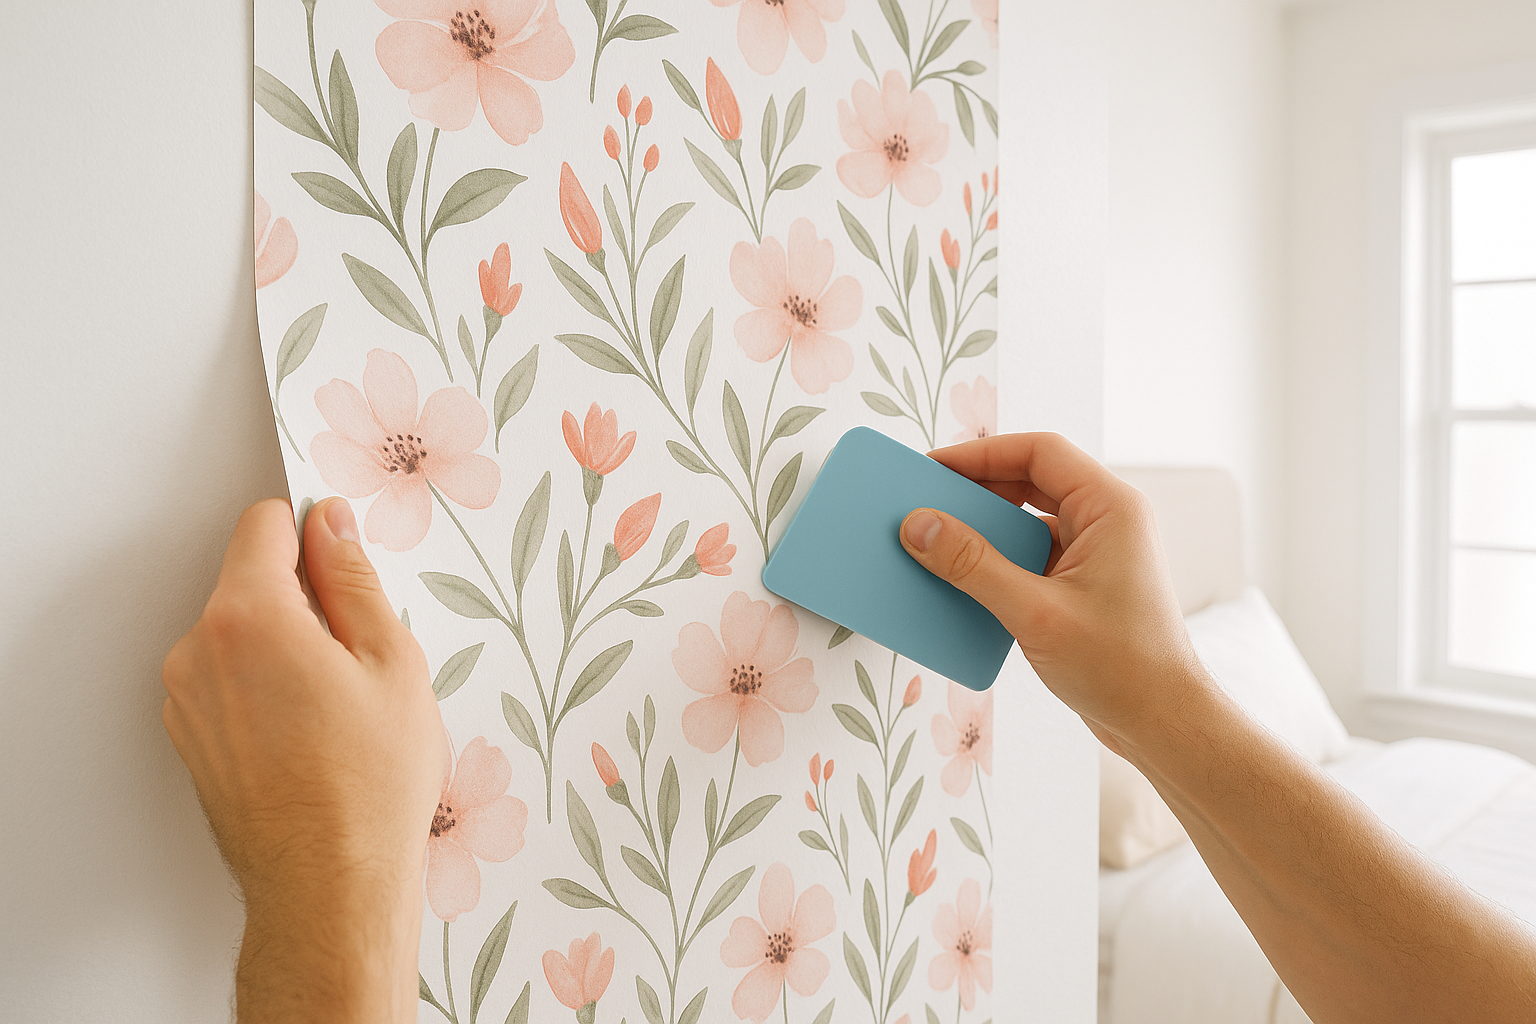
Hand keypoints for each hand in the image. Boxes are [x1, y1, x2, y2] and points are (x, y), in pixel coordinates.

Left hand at [161, 497, 442, 1023]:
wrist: (328, 884)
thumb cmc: (367, 784)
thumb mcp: (391, 661)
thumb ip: (353, 581)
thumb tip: (333, 528)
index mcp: (248, 617)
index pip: (263, 525)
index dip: (311, 531)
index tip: (343, 557)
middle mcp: (199, 651)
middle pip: (249, 580)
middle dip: (302, 597)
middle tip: (360, 652)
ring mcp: (187, 699)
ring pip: (239, 632)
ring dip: (284, 644)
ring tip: (340, 702)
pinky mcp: (190, 737)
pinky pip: (228, 680)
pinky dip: (265, 687)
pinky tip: (313, 730)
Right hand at [898, 432, 1207, 750]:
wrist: (1162, 725)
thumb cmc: (1122, 667)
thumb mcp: (1036, 612)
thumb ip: (973, 565)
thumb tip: (919, 526)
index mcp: (1111, 508)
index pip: (1039, 452)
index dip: (981, 454)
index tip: (932, 469)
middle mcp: (1106, 522)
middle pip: (1030, 481)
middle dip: (976, 492)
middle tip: (926, 504)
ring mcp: (1095, 555)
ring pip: (1027, 522)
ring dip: (983, 532)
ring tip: (935, 543)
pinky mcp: (1081, 587)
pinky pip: (1029, 558)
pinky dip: (994, 565)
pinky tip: (961, 584)